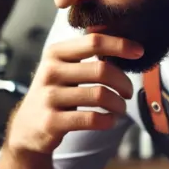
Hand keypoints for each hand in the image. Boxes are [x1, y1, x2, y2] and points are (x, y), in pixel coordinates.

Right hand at [5, 34, 142, 154]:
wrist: (28, 127)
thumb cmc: (56, 93)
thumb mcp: (62, 68)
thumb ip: (86, 55)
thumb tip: (127, 46)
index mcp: (55, 53)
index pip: (93, 42)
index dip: (120, 45)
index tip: (139, 52)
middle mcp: (50, 72)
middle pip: (101, 70)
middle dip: (124, 82)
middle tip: (128, 92)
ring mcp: (49, 97)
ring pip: (100, 95)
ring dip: (119, 104)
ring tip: (120, 108)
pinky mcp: (52, 121)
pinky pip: (91, 119)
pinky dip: (107, 120)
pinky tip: (109, 120)